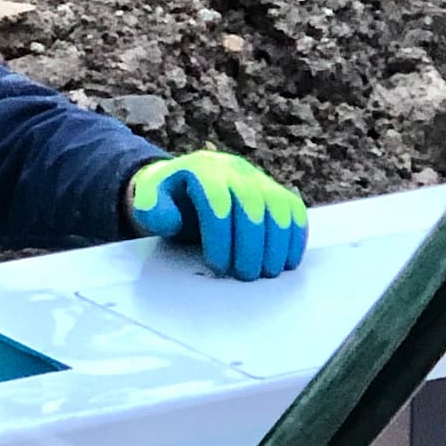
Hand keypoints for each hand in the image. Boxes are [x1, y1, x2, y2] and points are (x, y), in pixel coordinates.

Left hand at [128, 151, 306, 279]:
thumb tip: (167, 219)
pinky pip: (293, 209)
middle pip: (251, 204)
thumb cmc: (167, 200)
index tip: (217, 266)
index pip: (216, 200)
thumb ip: (152, 211)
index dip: (220, 236)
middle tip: (245, 275)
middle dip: (251, 244)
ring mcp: (257, 178)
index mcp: (201, 169)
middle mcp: (233, 169)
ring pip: (278, 206)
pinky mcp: (274, 191)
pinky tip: (287, 261)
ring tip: (266, 273)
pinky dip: (295, 236)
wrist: (184, 183)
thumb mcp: (149, 203)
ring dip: (277, 243)